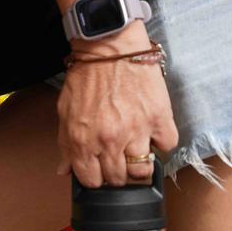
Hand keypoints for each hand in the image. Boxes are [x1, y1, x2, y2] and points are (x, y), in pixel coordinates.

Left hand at [56, 29, 177, 187]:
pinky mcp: (160, 119)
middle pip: (118, 179)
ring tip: (135, 153)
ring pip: (143, 171)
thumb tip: (65, 170)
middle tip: (117, 161)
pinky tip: (151, 134)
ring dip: (139, 166)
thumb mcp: (65, 113)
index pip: (91, 181)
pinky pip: (166, 146)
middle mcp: (109, 141)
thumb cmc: (86, 78)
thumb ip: (65, 145)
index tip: (99, 173)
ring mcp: (137, 131)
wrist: (109, 49)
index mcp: (82, 141)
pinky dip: (161, 144)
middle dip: (116, 174)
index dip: (94, 179)